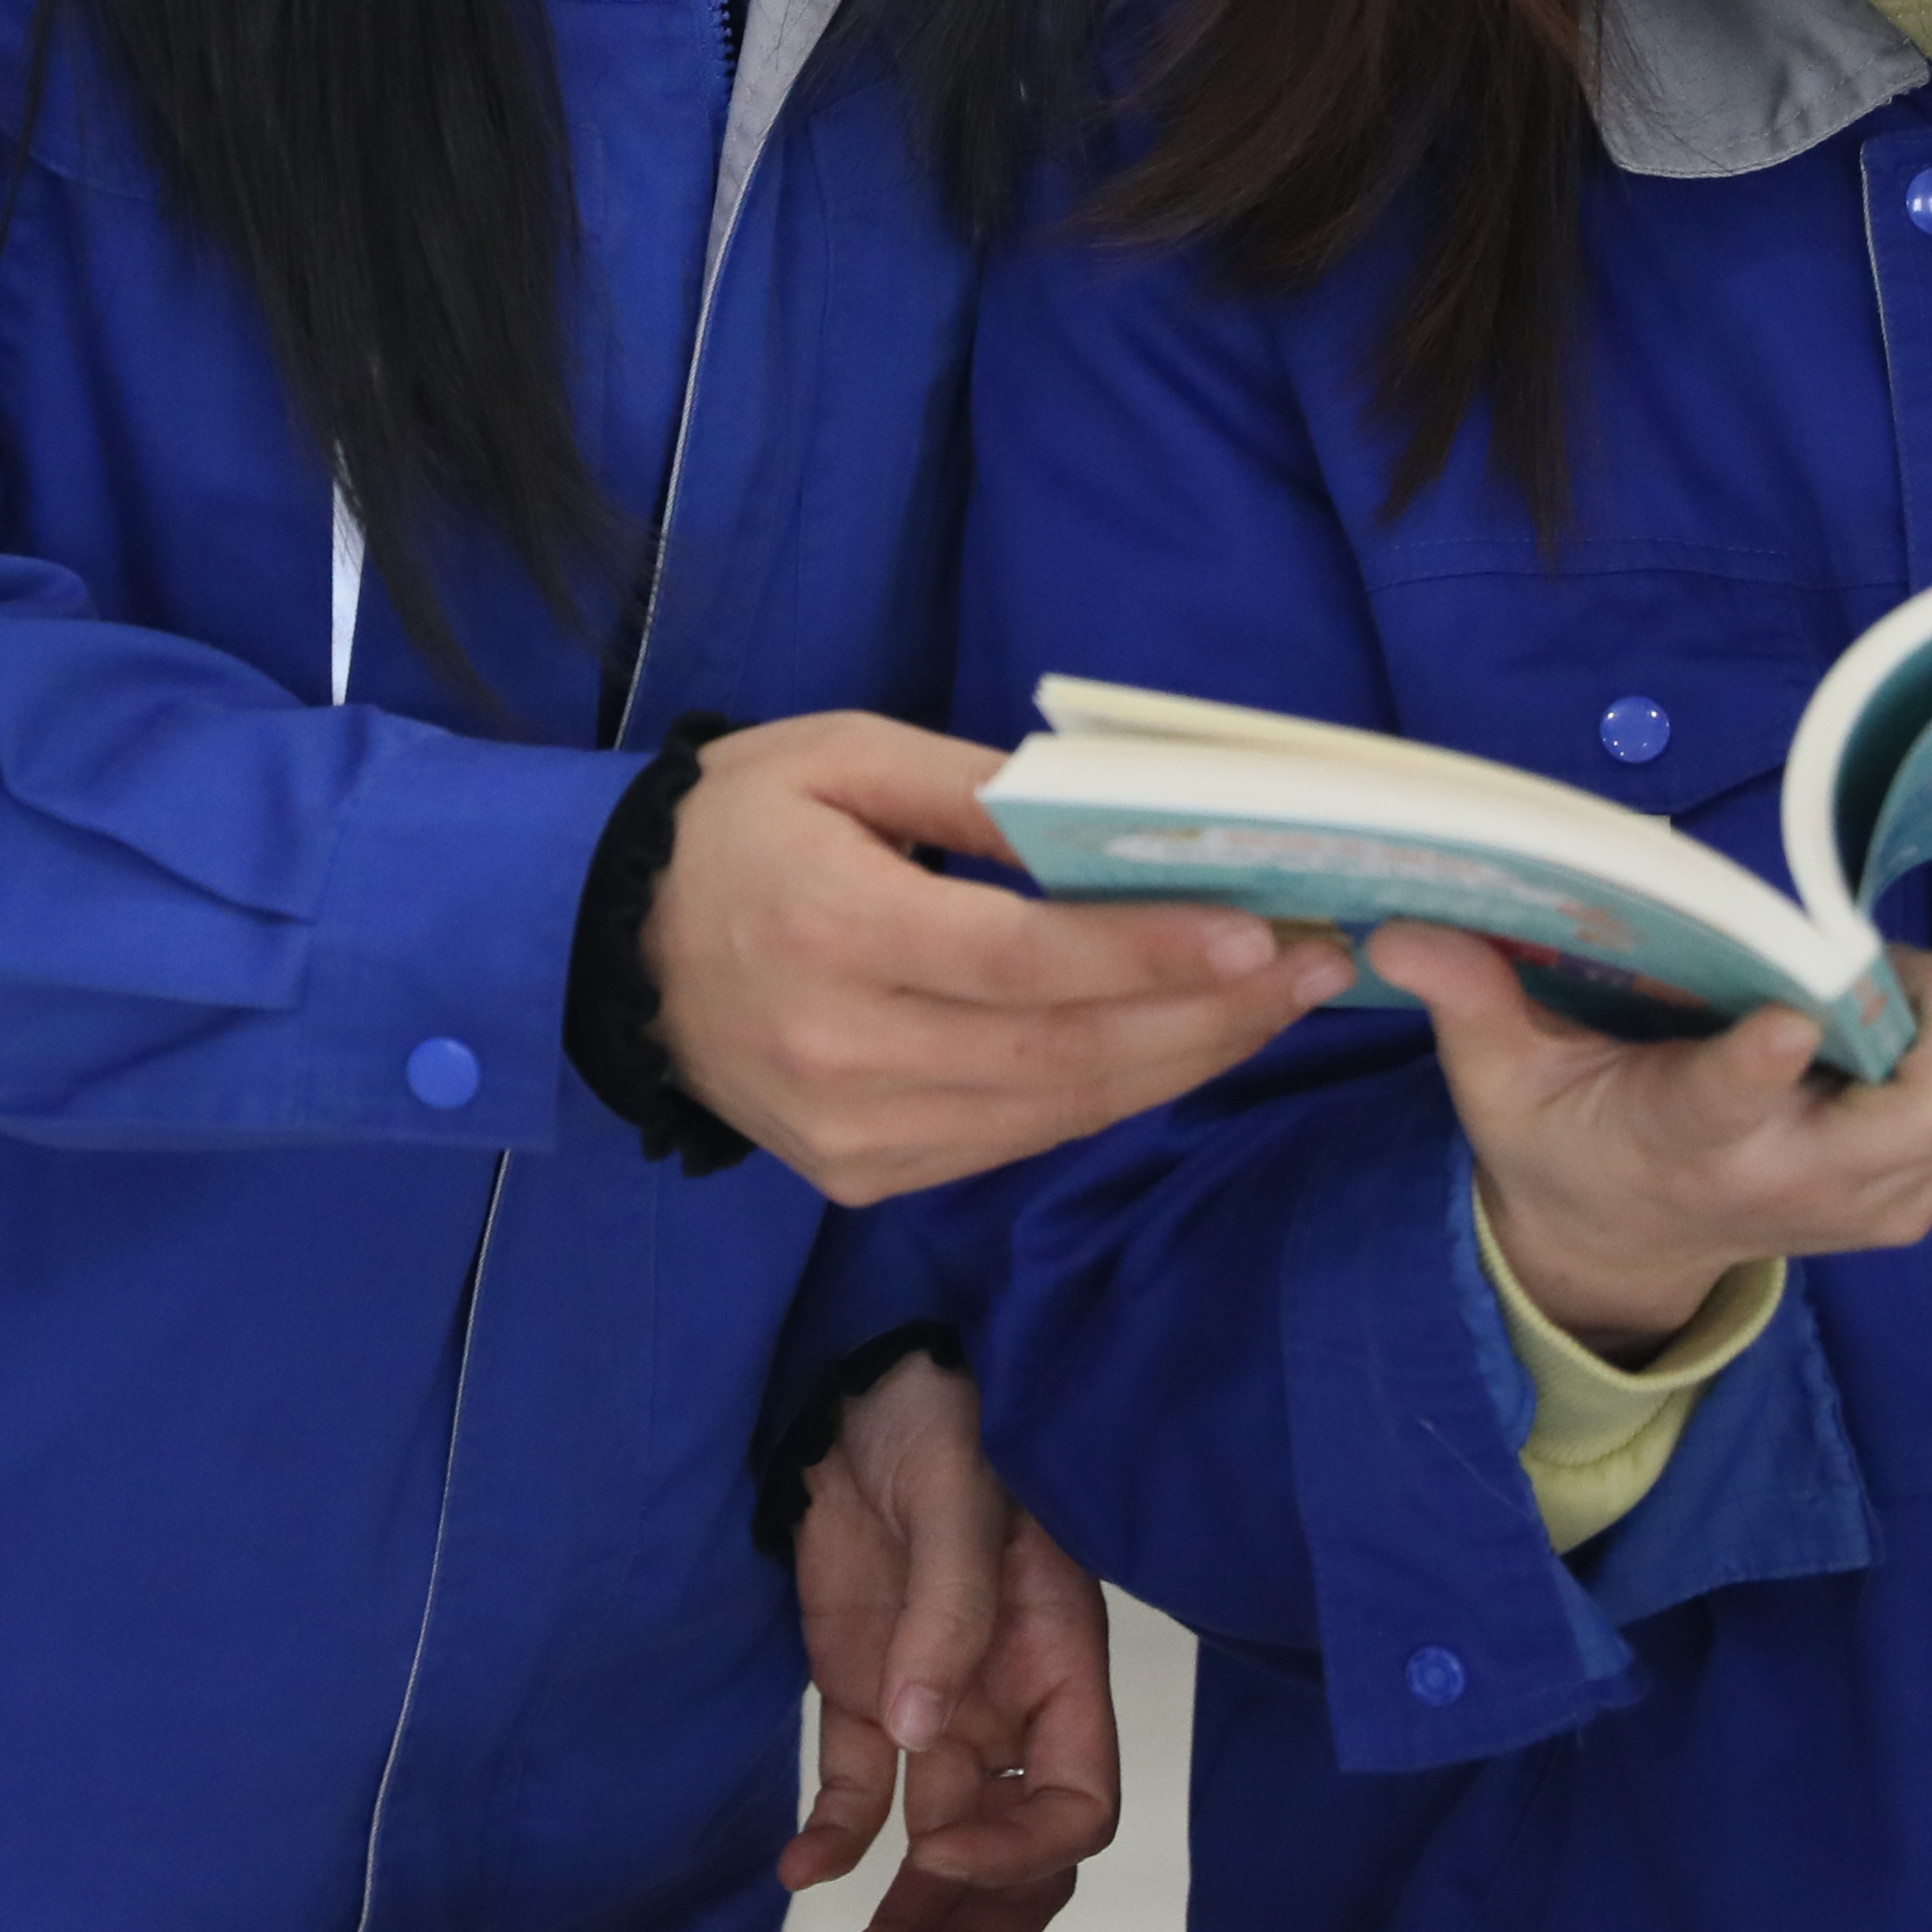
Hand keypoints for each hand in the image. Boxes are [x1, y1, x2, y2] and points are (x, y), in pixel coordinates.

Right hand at [645, 716, 1350, 1204]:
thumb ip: (977, 793)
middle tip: (1317, 963)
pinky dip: (1110, 1095)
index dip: (1145, 952)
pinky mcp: (862, 1175)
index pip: (1020, 960)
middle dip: (1207, 1013)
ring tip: (1279, 1002)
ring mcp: (853, 1132)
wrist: (614, 951)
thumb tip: (1109, 817)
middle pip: (1061, 1052)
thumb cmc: (735, 826)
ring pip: (1053, 1112)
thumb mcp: (841, 756)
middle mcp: (842, 1052)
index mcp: (831, 930)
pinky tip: (1181, 1044)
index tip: (1257, 927)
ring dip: (1182, 1060)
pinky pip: (1014, 1140)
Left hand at [778, 1353, 1114, 1931]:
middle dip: (972, 1923)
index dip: (1022, 1845)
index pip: (1076, 1798)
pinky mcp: (864, 1702)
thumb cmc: (938, 1427)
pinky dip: (833, 1842)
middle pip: (1014, 1849)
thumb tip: (924, 1729)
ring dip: (909, 1912)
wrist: (857, 1392)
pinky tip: (796, 1873)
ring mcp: (935, 1711)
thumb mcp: (958, 1500)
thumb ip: (947, 1610)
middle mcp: (1008, 1708)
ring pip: (938, 1844)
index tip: (944, 1849)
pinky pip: (860, 1796)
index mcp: (1059, 1665)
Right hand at [1369, 925, 1931, 1352]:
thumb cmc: (1561, 1140)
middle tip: (1870, 955)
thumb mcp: (1498, 1080)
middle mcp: (1799, 1183)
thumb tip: (1399, 930)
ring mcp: (1872, 1201)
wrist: (1619, 1252)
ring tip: (1883, 983)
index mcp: (1686, 1143)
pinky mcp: (1915, 1201)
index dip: (1769, 1063)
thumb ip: (1467, 1002)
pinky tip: (1898, 1021)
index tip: (1792, 1014)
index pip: (1735, 1107)